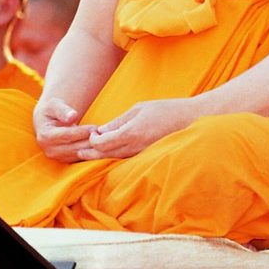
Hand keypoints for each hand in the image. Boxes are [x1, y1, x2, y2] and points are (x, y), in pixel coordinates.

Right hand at [33, 96, 98, 162]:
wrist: (47, 120)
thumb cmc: (52, 109)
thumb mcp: (55, 105)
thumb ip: (63, 110)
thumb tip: (73, 116)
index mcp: (45, 136)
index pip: (67, 136)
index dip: (82, 132)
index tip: (95, 128)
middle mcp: (50, 150)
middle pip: (74, 147)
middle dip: (90, 141)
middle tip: (104, 134)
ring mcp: (57, 157)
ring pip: (79, 154)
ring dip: (92, 148)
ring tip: (104, 138)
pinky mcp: (65, 160)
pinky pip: (81, 158)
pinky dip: (91, 152)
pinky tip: (100, 144)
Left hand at [76, 97, 196, 160]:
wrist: (191, 120)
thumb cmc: (166, 110)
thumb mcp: (140, 108)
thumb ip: (120, 121)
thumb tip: (102, 130)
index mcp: (132, 132)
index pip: (104, 143)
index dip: (93, 141)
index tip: (89, 135)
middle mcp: (135, 147)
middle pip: (107, 154)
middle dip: (91, 153)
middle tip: (78, 152)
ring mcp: (142, 154)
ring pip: (116, 159)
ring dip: (101, 157)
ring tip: (88, 156)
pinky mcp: (148, 156)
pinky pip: (127, 159)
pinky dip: (115, 157)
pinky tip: (109, 155)